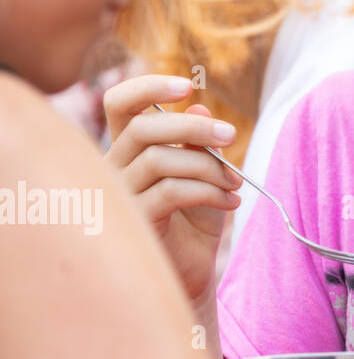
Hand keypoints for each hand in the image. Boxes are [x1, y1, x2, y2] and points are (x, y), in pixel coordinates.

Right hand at [103, 75, 240, 304]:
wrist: (193, 272)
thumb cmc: (195, 219)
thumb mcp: (205, 173)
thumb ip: (199, 142)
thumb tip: (199, 107)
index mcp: (129, 147)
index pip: (119, 104)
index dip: (148, 87)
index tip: (187, 85)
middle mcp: (113, 168)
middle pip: (143, 128)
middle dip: (195, 127)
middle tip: (233, 135)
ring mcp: (118, 197)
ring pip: (159, 160)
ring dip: (209, 167)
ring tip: (235, 185)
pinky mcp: (132, 224)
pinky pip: (170, 192)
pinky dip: (208, 192)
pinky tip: (231, 205)